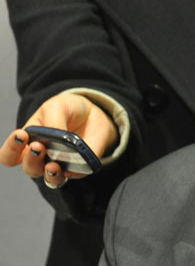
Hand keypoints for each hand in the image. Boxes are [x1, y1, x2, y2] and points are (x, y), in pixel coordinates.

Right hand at [0, 93, 117, 187]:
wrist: (91, 112)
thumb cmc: (66, 110)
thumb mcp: (56, 107)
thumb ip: (53, 122)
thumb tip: (58, 139)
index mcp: (27, 143)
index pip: (9, 155)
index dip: (11, 149)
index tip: (20, 135)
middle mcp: (40, 158)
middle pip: (29, 168)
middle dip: (32, 159)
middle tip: (38, 147)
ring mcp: (59, 165)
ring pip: (50, 179)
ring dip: (50, 174)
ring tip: (53, 165)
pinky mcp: (79, 168)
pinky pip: (76, 174)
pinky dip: (76, 170)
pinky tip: (77, 162)